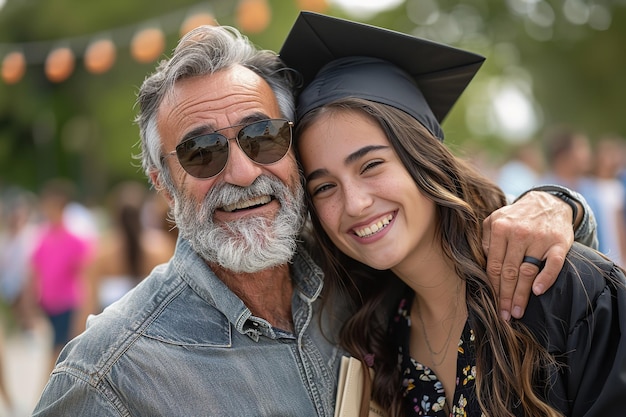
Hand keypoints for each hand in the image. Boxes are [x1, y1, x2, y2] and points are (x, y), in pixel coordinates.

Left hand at [482, 191, 573, 319]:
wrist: (548, 202)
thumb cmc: (517, 217)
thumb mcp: (495, 219)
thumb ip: (486, 239)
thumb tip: (482, 264)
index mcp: (500, 229)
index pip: (494, 265)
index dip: (492, 287)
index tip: (492, 305)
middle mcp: (519, 233)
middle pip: (509, 272)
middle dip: (505, 296)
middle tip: (504, 315)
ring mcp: (540, 238)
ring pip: (527, 271)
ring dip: (522, 295)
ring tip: (517, 312)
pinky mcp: (559, 243)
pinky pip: (553, 264)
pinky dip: (546, 278)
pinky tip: (538, 291)